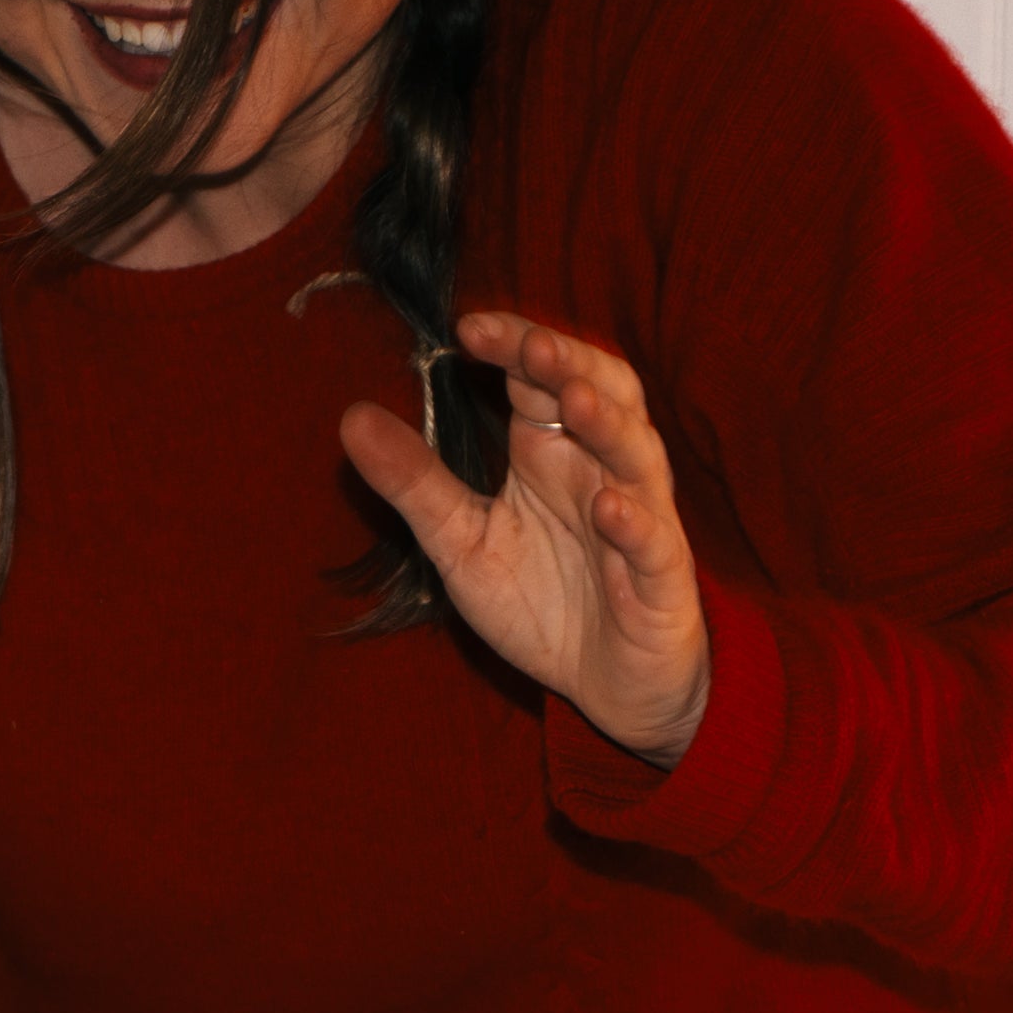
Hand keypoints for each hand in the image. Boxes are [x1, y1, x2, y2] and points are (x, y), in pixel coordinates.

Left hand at [339, 311, 710, 766]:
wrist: (607, 684)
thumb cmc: (543, 600)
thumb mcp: (461, 542)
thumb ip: (415, 482)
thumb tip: (351, 417)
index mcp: (552, 451)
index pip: (541, 375)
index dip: (515, 345)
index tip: (468, 329)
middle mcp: (601, 470)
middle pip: (602, 392)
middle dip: (569, 363)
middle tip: (528, 344)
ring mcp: (639, 517)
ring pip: (636, 454)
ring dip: (609, 425)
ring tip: (573, 399)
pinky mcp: (661, 577)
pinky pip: (654, 542)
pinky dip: (635, 523)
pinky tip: (609, 509)